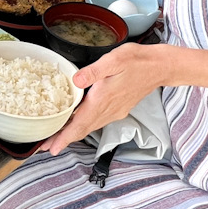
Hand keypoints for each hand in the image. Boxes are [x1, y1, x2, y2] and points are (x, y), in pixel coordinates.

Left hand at [40, 43, 163, 155]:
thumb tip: (75, 80)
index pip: (80, 124)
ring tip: (58, 137)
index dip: (64, 137)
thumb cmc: (137, 61)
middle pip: (82, 130)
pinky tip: (78, 122)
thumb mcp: (114, 60)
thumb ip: (93, 71)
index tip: (52, 147)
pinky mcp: (119, 108)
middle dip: (64, 139)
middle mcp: (108, 109)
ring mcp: (114, 111)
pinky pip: (97, 122)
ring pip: (90, 127)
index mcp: (103, 99)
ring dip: (73, 134)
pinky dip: (84, 126)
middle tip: (48, 146)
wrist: (160, 67)